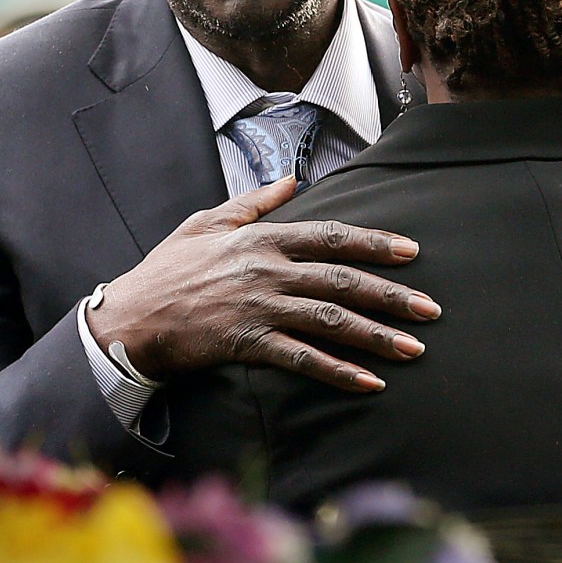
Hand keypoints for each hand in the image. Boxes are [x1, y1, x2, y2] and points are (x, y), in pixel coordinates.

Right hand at [88, 176, 438, 392]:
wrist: (130, 318)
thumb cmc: (166, 271)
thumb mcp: (205, 222)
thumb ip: (254, 204)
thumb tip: (291, 180)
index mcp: (261, 238)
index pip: (331, 236)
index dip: (375, 243)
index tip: (412, 252)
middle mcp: (267, 270)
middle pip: (343, 280)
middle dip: (392, 296)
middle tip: (431, 311)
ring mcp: (258, 307)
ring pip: (331, 320)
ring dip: (377, 336)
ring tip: (414, 350)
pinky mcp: (246, 343)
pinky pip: (301, 359)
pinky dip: (338, 372)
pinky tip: (369, 383)